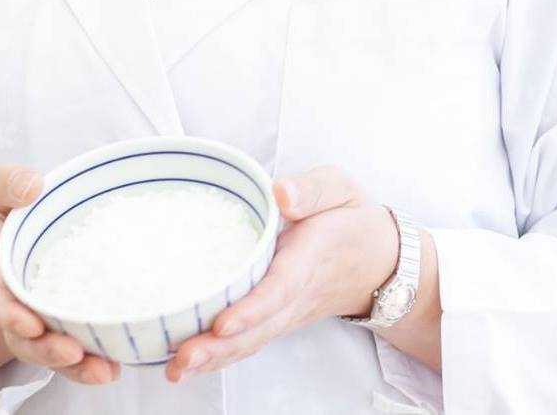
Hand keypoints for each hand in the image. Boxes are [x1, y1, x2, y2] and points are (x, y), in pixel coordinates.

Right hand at [0, 164, 120, 385]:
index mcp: (4, 278)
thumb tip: (31, 186)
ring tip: (105, 370)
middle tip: (73, 353)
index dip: (13, 318)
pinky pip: (85, 349)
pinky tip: (120, 362)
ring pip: (59, 354)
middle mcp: (25, 307)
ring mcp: (52, 320)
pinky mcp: (78, 324)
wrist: (46, 222)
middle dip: (48, 354)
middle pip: (29, 342)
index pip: (2, 304)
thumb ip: (9, 181)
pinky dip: (98, 360)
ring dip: (79, 368)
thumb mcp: (8, 189)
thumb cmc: (24, 209)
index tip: (32, 326)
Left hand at [166, 164, 396, 383]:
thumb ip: (313, 188)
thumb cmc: (352, 218)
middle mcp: (297, 292)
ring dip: (215, 359)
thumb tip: (282, 193)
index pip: (280, 288)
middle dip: (220, 347)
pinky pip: (252, 342)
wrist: (380, 260)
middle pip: (260, 327)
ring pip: (253, 341)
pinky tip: (191, 365)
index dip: (252, 309)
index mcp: (309, 256)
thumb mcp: (340, 188)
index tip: (222, 323)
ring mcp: (289, 312)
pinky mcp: (280, 318)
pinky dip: (222, 357)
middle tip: (181, 359)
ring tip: (177, 369)